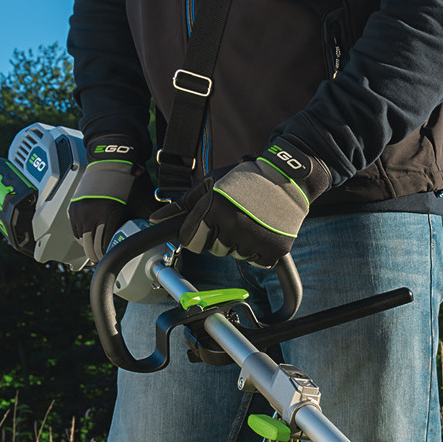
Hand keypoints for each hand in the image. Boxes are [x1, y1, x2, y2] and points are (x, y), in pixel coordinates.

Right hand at [69, 136, 152, 262]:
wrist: (112, 160)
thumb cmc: (130, 181)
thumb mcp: (144, 204)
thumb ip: (151, 223)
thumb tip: (166, 240)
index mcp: (106, 214)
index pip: (104, 248)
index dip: (111, 258)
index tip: (119, 261)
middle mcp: (88, 213)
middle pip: (90, 248)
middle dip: (101, 257)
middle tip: (111, 260)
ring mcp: (79, 210)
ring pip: (81, 241)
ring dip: (91, 248)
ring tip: (103, 251)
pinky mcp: (73, 206)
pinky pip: (75, 230)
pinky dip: (83, 237)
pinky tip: (94, 239)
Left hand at [177, 139, 330, 266]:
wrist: (286, 180)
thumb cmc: (245, 180)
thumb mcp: (210, 185)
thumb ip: (183, 205)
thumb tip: (156, 219)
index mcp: (213, 210)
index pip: (190, 241)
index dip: (197, 232)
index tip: (209, 223)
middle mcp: (233, 228)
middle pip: (214, 249)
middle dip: (220, 236)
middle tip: (235, 216)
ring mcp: (254, 241)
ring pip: (235, 255)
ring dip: (240, 243)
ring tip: (251, 221)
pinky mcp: (273, 251)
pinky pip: (257, 262)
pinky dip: (259, 250)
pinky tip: (263, 231)